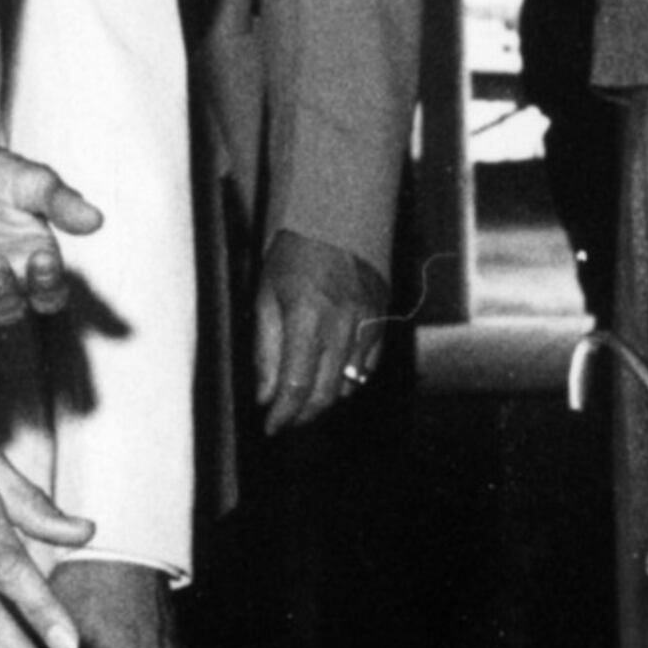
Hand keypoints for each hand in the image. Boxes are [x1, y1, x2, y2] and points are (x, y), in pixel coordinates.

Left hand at [257, 232, 392, 430]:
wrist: (340, 221)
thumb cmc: (295, 256)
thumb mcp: (266, 296)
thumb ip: (265, 349)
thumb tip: (265, 394)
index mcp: (307, 318)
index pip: (295, 385)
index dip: (283, 414)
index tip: (271, 426)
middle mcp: (342, 326)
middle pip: (326, 393)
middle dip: (303, 415)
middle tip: (286, 421)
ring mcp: (367, 325)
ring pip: (350, 385)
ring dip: (326, 399)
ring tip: (305, 399)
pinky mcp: (382, 321)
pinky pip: (369, 367)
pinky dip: (350, 380)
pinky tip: (333, 378)